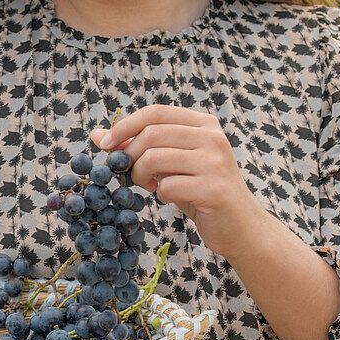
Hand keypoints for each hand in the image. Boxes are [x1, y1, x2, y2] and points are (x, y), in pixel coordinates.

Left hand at [91, 105, 263, 259]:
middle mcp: (213, 138)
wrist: (241, 226)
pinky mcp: (214, 189)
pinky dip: (160, 194)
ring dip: (140, 176)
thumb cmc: (201, 191)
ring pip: (154, 158)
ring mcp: (215, 162)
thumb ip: (140, 147)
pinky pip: (168, 186)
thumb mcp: (171, 163)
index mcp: (204, 124)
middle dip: (129, 156)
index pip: (155, 112)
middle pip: (151, 134)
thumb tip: (98, 136)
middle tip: (129, 173)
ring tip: (149, 186)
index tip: (104, 145)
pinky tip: (169, 198)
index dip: (124, 126)